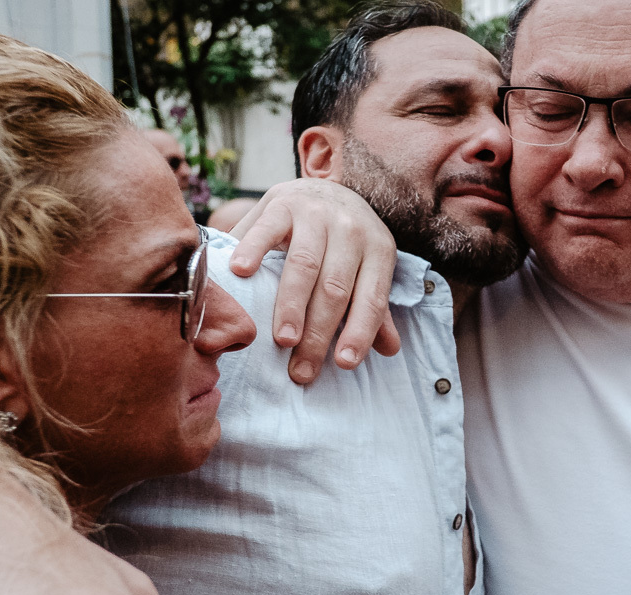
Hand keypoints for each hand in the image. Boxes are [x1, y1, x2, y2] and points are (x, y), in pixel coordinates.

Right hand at [229, 180, 400, 384]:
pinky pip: (267, 229)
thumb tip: (389, 350)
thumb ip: (373, 308)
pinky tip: (241, 274)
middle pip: (335, 289)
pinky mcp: (282, 201)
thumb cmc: (343, 243)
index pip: (371, 298)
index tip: (342, 364)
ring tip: (282, 339)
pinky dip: (253, 250)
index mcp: (378, 249)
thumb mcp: (366, 269)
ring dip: (292, 305)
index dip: (359, 332)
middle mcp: (351, 229)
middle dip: (318, 334)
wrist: (322, 189)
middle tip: (300, 369)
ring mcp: (316, 213)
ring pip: (305, 265)